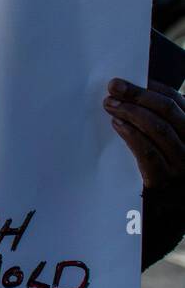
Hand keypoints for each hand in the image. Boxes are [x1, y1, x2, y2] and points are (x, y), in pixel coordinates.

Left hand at [104, 78, 184, 193]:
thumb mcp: (167, 141)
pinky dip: (131, 135)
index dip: (151, 88)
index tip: (126, 80)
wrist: (168, 207)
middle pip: (168, 111)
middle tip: (114, 87)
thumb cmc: (162, 165)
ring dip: (131, 112)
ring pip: (159, 129)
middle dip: (138, 95)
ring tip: (110, 104)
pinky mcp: (165, 179)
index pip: (176, 101)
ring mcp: (182, 163)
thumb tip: (129, 91)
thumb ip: (157, 119)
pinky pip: (148, 152)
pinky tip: (117, 124)